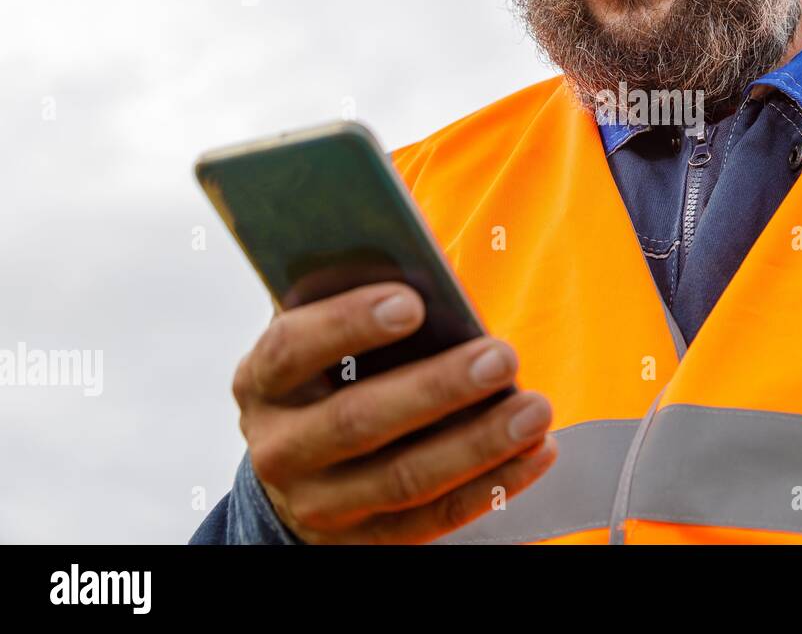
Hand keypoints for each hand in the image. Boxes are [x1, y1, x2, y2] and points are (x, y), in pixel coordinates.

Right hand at [232, 281, 556, 542]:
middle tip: (503, 356)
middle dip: (437, 388)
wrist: (296, 470)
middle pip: (358, 420)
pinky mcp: (360, 542)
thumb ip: (354, 300)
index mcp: (261, 381)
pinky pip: (434, 518)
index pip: (292, 348)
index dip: (350, 323)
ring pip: (404, 478)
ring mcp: (318, 503)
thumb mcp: (321, 336)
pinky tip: (534, 453)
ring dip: (479, 443)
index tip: (414, 301)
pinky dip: (491, 486)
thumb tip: (422, 263)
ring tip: (535, 409)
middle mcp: (278, 448)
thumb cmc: (329, 374)